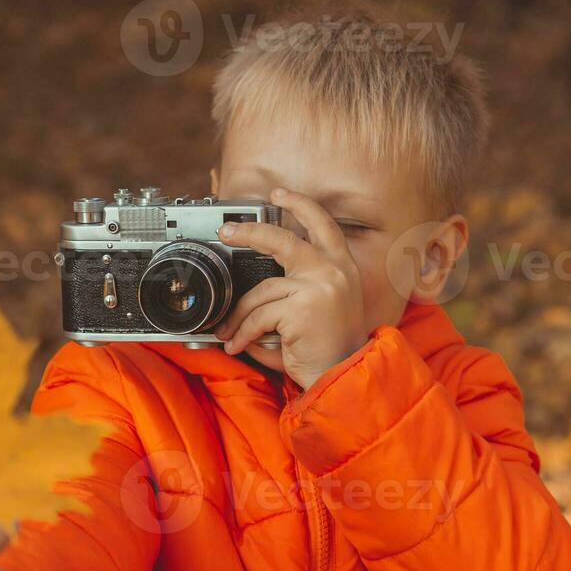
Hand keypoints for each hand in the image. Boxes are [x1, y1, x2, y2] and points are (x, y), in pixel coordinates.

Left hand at [214, 187, 368, 388]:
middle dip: (249, 232)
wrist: (343, 377)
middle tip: (227, 232)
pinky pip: (258, 316)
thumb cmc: (329, 347)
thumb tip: (257, 275)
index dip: (300, 205)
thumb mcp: (323, 306)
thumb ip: (299, 284)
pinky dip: (243, 333)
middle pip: (284, 240)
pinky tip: (239, 346)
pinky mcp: (302, 309)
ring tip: (229, 332)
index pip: (323, 224)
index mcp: (342, 267)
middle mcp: (334, 272)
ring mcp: (319, 288)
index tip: (279, 193)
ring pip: (261, 291)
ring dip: (239, 315)